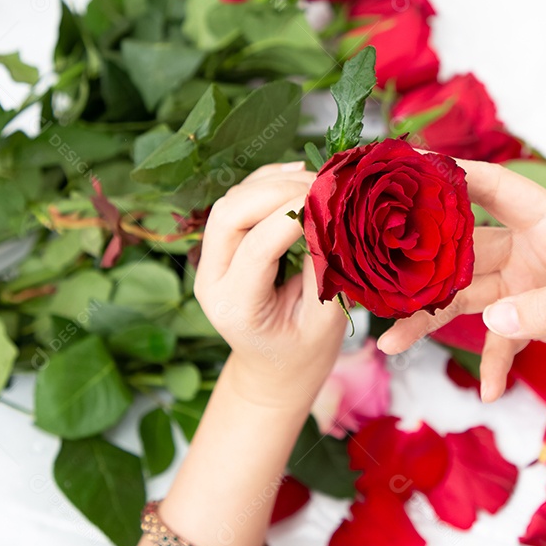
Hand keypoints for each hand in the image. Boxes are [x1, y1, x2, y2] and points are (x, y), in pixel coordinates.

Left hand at [194, 162, 346, 407]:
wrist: (274, 370)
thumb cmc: (303, 353)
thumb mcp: (324, 323)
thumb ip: (325, 273)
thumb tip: (335, 221)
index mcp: (236, 307)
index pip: (258, 246)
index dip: (295, 216)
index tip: (333, 203)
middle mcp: (212, 280)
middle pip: (231, 213)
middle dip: (278, 190)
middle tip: (324, 186)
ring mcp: (211, 261)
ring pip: (231, 201)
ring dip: (273, 183)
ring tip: (318, 182)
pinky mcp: (222, 247)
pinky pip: (238, 200)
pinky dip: (266, 182)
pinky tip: (297, 175)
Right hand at [378, 159, 545, 400]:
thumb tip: (495, 320)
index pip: (493, 187)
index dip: (449, 175)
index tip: (401, 172)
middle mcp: (535, 248)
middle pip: (464, 252)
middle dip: (421, 268)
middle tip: (377, 286)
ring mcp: (533, 283)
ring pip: (470, 297)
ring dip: (434, 318)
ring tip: (393, 343)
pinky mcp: (540, 317)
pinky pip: (503, 338)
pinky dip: (494, 361)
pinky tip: (489, 391)